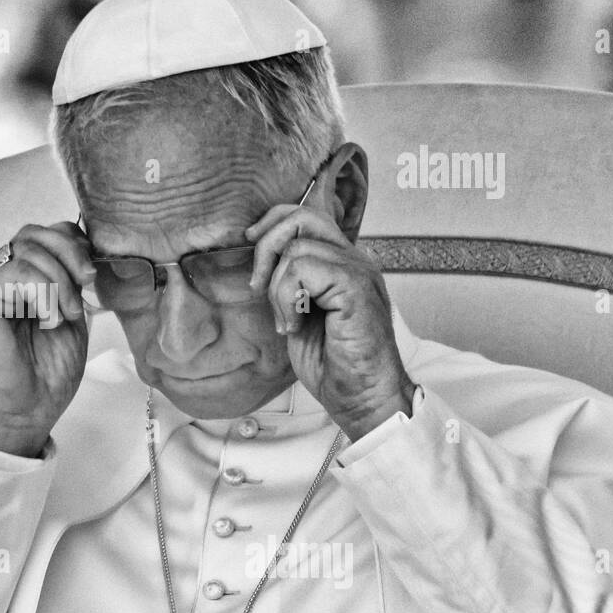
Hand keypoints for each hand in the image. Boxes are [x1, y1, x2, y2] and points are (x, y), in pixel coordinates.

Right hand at [0, 222, 93, 456]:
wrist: (20, 416)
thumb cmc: (43, 379)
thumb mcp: (71, 321)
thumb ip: (73, 286)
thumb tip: (86, 257)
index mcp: (25, 283)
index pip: (46, 236)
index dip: (74, 245)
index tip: (92, 277)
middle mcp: (3, 280)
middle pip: (34, 233)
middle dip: (69, 253)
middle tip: (86, 284)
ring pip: (26, 248)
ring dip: (59, 280)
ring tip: (65, 316)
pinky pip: (14, 270)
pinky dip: (42, 291)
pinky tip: (48, 319)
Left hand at [245, 206, 414, 440]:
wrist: (361, 396)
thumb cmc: (332, 362)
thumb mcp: (298, 312)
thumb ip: (288, 280)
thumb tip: (258, 257)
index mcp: (342, 262)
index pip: (305, 215)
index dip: (272, 223)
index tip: (251, 247)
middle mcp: (355, 259)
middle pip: (301, 217)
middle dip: (266, 247)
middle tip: (258, 286)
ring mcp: (359, 271)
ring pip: (297, 247)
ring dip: (277, 288)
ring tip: (287, 320)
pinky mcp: (357, 287)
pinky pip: (304, 268)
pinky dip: (287, 298)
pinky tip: (295, 325)